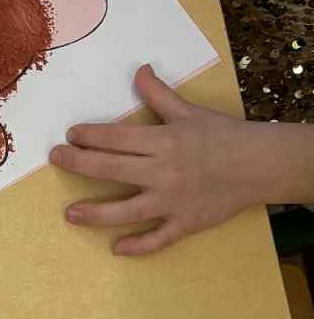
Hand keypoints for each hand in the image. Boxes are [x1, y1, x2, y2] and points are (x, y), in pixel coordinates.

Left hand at [50, 65, 313, 254]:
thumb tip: (139, 70)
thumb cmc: (223, 135)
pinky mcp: (186, 223)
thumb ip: (159, 95)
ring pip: (127, 210)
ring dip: (96, 213)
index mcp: (164, 141)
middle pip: (111, 169)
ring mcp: (173, 200)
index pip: (116, 138)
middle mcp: (164, 171)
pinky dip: (139, 246)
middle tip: (56, 159)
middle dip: (79, 164)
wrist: (261, 164)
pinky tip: (117, 248)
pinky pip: (159, 239)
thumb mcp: (189, 111)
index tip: (71, 134)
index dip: (89, 135)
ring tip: (70, 214)